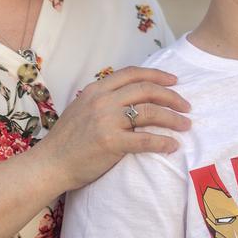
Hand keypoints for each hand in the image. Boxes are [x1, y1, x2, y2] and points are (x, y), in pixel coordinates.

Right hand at [38, 66, 191, 191]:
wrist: (50, 164)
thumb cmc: (67, 140)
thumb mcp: (82, 108)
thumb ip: (103, 99)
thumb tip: (129, 97)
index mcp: (96, 89)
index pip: (132, 73)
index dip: (157, 74)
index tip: (174, 80)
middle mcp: (102, 100)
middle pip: (147, 90)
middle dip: (172, 96)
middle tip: (186, 105)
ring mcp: (106, 121)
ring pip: (150, 112)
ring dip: (173, 118)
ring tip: (185, 125)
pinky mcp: (111, 143)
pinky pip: (145, 139)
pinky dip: (163, 142)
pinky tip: (172, 146)